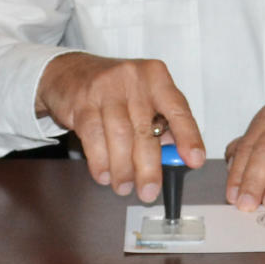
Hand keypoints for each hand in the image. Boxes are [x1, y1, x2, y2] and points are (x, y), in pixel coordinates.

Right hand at [35, 53, 204, 199]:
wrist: (70, 71)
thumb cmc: (115, 90)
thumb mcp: (144, 98)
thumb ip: (162, 124)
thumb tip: (176, 158)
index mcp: (157, 77)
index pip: (178, 110)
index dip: (188, 137)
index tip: (194, 160)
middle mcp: (134, 79)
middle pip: (146, 129)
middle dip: (149, 167)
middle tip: (149, 192)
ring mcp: (106, 88)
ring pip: (120, 135)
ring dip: (123, 169)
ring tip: (124, 187)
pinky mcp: (82, 101)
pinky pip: (93, 136)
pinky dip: (100, 161)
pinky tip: (104, 175)